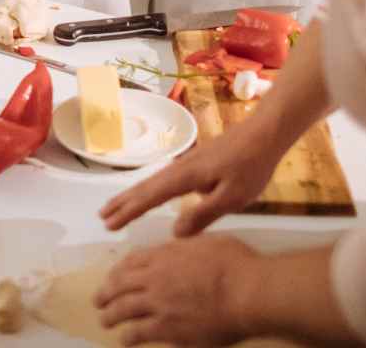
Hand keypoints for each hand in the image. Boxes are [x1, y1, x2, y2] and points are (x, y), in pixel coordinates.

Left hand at [95, 235, 257, 345]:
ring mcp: (158, 304)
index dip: (118, 271)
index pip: (131, 262)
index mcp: (164, 255)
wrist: (248, 293)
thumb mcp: (208, 242)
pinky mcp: (167, 329)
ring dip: (110, 316)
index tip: (113, 277)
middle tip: (98, 300)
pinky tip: (124, 340)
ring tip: (104, 320)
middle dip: (105, 293)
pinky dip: (128, 337)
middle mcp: (155, 278)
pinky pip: (138, 333)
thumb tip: (180, 241)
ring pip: (122, 310)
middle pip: (119, 285)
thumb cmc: (237, 264)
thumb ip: (188, 244)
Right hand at [100, 118, 285, 237]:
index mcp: (185, 178)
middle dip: (123, 202)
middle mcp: (179, 169)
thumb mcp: (232, 198)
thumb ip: (203, 215)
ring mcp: (186, 163)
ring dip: (133, 195)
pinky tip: (151, 193)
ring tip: (118, 206)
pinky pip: (164, 179)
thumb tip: (174, 232)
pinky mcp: (195, 162)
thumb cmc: (250, 167)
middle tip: (102, 216)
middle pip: (145, 187)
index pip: (150, 198)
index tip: (109, 224)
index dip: (129, 212)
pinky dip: (150, 189)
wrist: (263, 134)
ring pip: (153, 182)